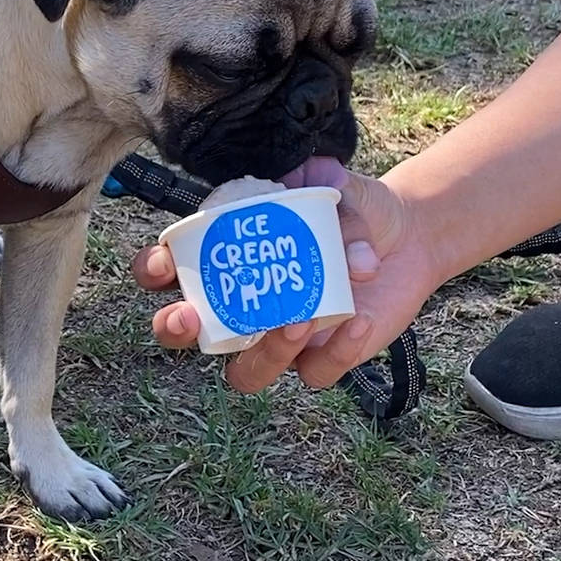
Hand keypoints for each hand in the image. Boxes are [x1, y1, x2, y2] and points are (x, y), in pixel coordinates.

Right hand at [131, 156, 443, 392]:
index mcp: (228, 258)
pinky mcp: (321, 359)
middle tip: (190, 317)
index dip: (153, 271)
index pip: (169, 271)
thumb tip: (331, 200)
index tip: (164, 263)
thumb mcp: (339, 187)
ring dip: (264, 353)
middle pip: (187, 336)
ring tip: (297, 320)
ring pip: (247, 373)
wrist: (408, 238)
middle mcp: (243, 306)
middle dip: (175, 330)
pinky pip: (316, 372)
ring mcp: (279, 339)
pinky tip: (356, 320)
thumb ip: (327, 186)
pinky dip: (335, 352)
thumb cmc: (354, 210)